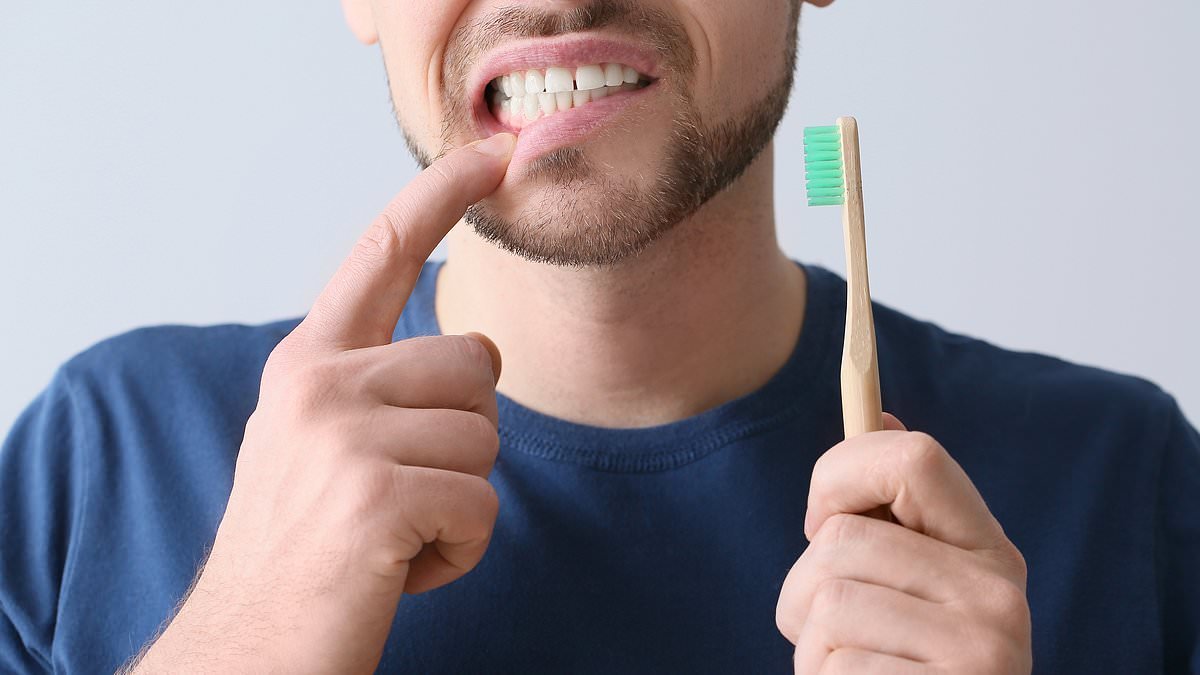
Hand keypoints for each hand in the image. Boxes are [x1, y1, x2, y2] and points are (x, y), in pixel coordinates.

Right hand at [130, 133, 515, 673]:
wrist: (247, 647)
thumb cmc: (302, 547)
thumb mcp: (320, 442)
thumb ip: (376, 382)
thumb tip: (473, 350)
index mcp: (309, 363)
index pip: (382, 253)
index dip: (443, 195)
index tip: (499, 152)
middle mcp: (319, 383)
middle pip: (476, 361)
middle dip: (464, 434)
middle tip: (399, 492)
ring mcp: (343, 437)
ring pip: (487, 437)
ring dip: (460, 499)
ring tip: (393, 533)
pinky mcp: (376, 496)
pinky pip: (483, 506)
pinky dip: (460, 551)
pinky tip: (400, 569)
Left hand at [776, 414, 1031, 673]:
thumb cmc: (910, 664)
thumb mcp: (918, 584)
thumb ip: (898, 512)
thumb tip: (877, 410)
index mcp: (989, 551)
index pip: (915, 458)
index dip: (840, 474)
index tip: (821, 518)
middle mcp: (997, 595)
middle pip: (840, 540)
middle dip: (803, 587)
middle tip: (833, 629)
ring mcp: (977, 652)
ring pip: (824, 601)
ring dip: (808, 645)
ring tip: (850, 670)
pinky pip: (827, 665)